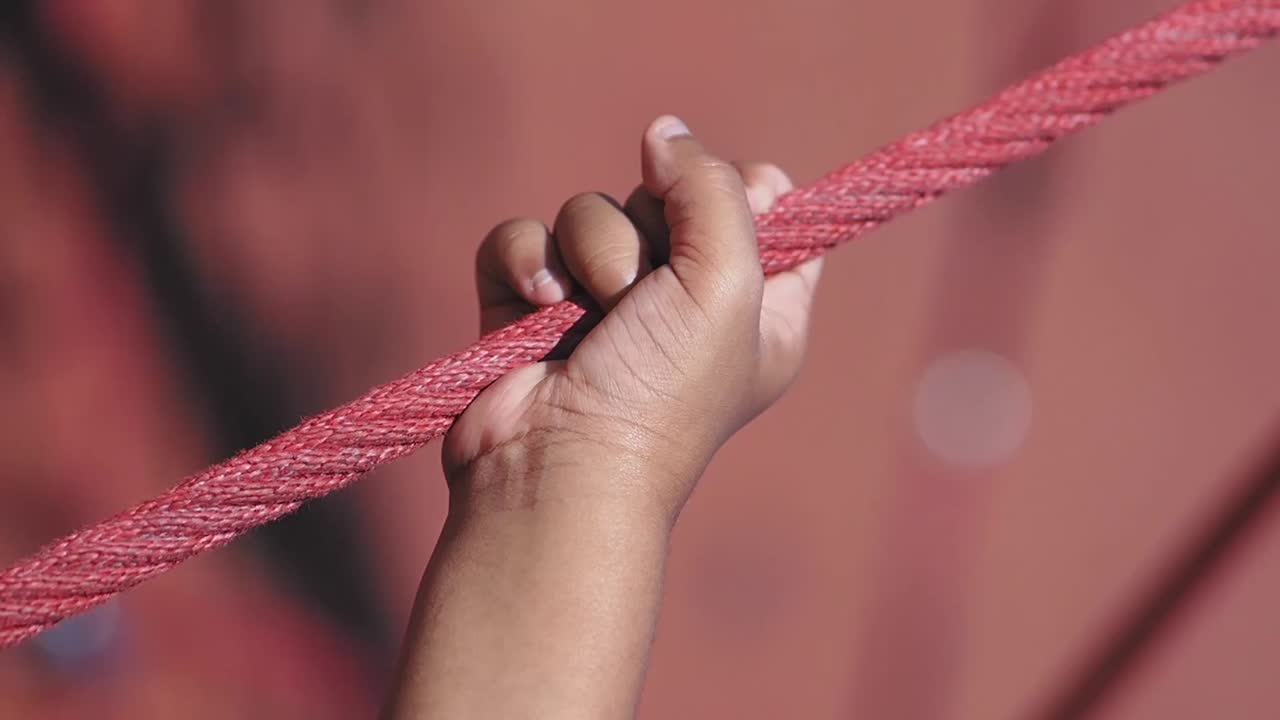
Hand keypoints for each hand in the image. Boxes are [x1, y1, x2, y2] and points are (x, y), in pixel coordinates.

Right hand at [443, 115, 822, 518]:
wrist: (556, 471)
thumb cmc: (660, 394)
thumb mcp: (729, 283)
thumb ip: (713, 187)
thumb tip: (665, 132)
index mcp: (753, 307)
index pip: (766, 210)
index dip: (745, 195)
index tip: (735, 208)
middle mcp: (681, 302)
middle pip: (667, 196)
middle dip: (651, 232)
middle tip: (648, 293)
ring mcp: (599, 304)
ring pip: (589, 210)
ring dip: (589, 253)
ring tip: (589, 317)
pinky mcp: (530, 306)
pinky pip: (523, 235)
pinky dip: (525, 263)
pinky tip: (536, 307)